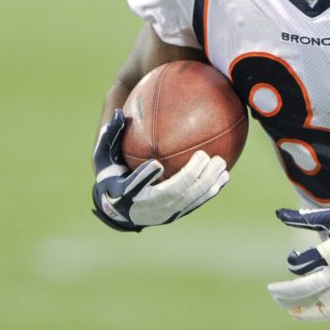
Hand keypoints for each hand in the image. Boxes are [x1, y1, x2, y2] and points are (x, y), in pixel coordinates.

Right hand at [91, 109, 229, 231]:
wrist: (118, 210)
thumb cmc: (112, 177)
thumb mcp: (104, 158)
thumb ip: (110, 138)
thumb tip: (120, 113)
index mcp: (127, 193)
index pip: (135, 186)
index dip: (145, 177)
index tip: (156, 165)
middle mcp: (147, 207)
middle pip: (173, 194)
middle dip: (191, 177)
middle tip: (206, 157)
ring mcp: (164, 213)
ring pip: (189, 201)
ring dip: (207, 184)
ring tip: (221, 165)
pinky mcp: (176, 215)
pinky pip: (196, 203)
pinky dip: (210, 191)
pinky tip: (224, 177)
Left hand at [266, 206, 329, 320]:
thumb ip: (305, 218)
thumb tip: (278, 214)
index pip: (303, 264)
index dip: (293, 262)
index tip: (292, 258)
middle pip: (307, 287)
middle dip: (286, 292)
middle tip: (272, 291)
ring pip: (322, 306)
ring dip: (302, 309)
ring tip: (288, 308)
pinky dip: (321, 313)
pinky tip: (309, 312)